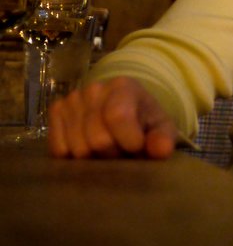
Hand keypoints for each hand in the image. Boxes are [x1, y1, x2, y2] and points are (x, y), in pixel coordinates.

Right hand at [47, 77, 178, 159]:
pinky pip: (59, 149)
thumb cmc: (143, 121)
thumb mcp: (160, 128)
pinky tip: (88, 148)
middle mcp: (94, 89)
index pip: (118, 117)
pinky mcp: (56, 112)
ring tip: (107, 150)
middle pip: (97, 139)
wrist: (122, 112)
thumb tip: (161, 151)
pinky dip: (74, 159)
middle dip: (113, 154)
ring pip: (78, 149)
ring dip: (95, 159)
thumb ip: (163, 138)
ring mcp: (72, 99)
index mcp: (123, 86)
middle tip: (122, 151)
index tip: (138, 148)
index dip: (129, 142)